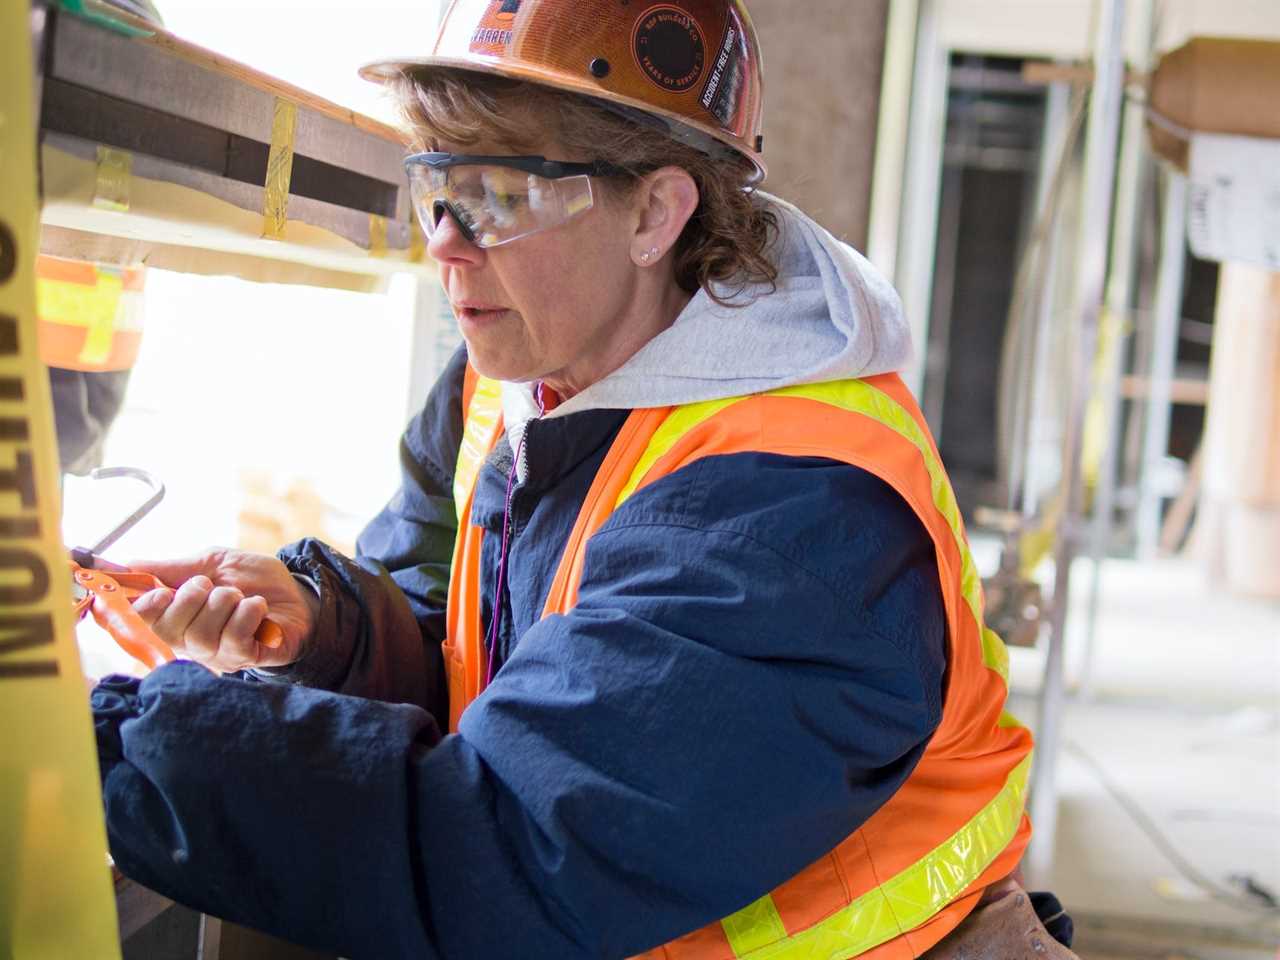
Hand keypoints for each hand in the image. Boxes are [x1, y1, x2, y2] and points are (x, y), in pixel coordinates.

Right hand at [123, 548, 318, 672]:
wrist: (297, 594)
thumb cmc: (251, 581)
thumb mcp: (211, 563)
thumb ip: (172, 568)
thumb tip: (126, 565)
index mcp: (176, 616)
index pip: (143, 621)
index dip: (145, 608)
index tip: (161, 592)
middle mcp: (191, 641)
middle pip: (170, 629)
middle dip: (192, 597)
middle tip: (211, 585)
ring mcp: (218, 654)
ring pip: (203, 634)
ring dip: (225, 602)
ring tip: (240, 596)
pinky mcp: (245, 658)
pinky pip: (235, 638)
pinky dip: (248, 612)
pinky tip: (258, 607)